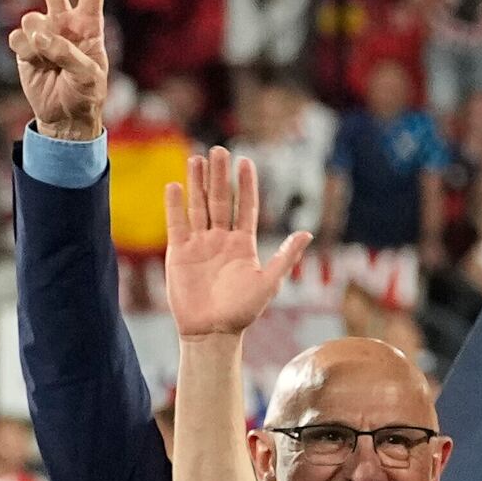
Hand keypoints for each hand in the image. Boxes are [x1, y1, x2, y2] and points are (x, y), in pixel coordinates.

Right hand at [8, 0, 107, 141]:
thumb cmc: (85, 95)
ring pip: (30, 19)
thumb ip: (67, 53)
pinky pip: (17, 39)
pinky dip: (25, 52)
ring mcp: (42, 33)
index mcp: (89, 26)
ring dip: (38, 41)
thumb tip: (39, 34)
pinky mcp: (23, 46)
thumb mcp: (88, 77)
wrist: (64, 116)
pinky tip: (36, 65)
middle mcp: (64, 24)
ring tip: (50, 62)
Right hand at [163, 146, 296, 338]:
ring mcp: (199, 244)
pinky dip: (175, 205)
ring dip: (196, 183)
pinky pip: (177, 224)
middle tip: (218, 150)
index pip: (245, 206)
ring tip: (196, 159)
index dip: (245, 185)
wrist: (212, 330)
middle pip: (219, 200)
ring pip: (198, 206)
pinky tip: (175, 185)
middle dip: (219, 176)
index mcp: (244, 244)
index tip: (245, 161)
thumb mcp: (269, 282)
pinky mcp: (179, 252)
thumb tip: (307, 232)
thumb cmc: (243, 310)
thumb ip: (286, 256)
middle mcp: (221, 239)